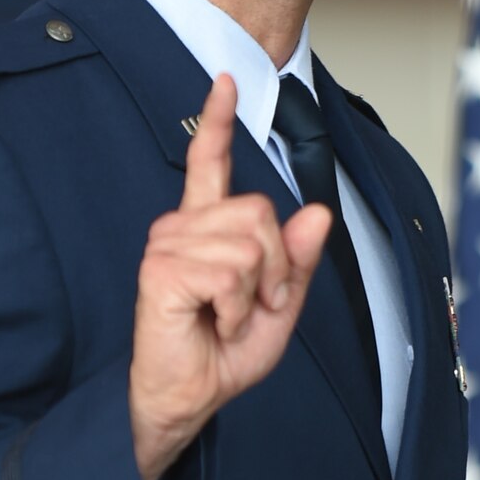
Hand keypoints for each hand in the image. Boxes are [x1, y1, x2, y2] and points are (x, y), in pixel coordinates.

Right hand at [129, 73, 331, 479]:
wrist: (189, 397)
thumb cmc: (221, 353)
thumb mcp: (278, 305)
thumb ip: (298, 260)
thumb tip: (317, 212)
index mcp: (206, 229)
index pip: (211, 164)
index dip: (218, 122)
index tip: (224, 82)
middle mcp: (181, 228)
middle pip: (259, 212)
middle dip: (276, 266)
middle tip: (251, 303)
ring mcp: (168, 246)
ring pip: (251, 243)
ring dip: (255, 292)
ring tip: (227, 315)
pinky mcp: (162, 271)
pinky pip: (231, 273)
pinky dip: (236, 307)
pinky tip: (212, 321)